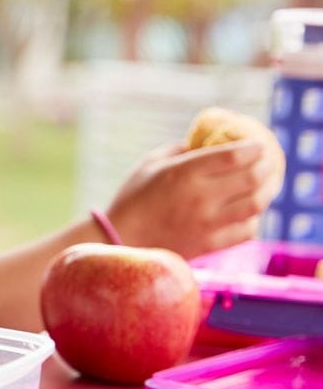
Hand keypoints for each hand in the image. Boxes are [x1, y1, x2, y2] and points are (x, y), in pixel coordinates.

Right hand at [105, 140, 276, 258]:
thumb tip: (209, 145)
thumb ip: (182, 150)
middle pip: (252, 178)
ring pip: (256, 204)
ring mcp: (208, 223)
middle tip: (268, 162)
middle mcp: (201, 197)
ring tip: (266, 184)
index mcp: (184, 173)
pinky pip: (247, 230)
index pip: (235, 155)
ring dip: (267, 191)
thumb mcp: (150, 163)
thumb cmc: (133, 197)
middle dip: (267, 166)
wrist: (120, 240)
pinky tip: (247, 211)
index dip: (254, 147)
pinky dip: (253, 218)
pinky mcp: (210, 244)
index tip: (257, 145)